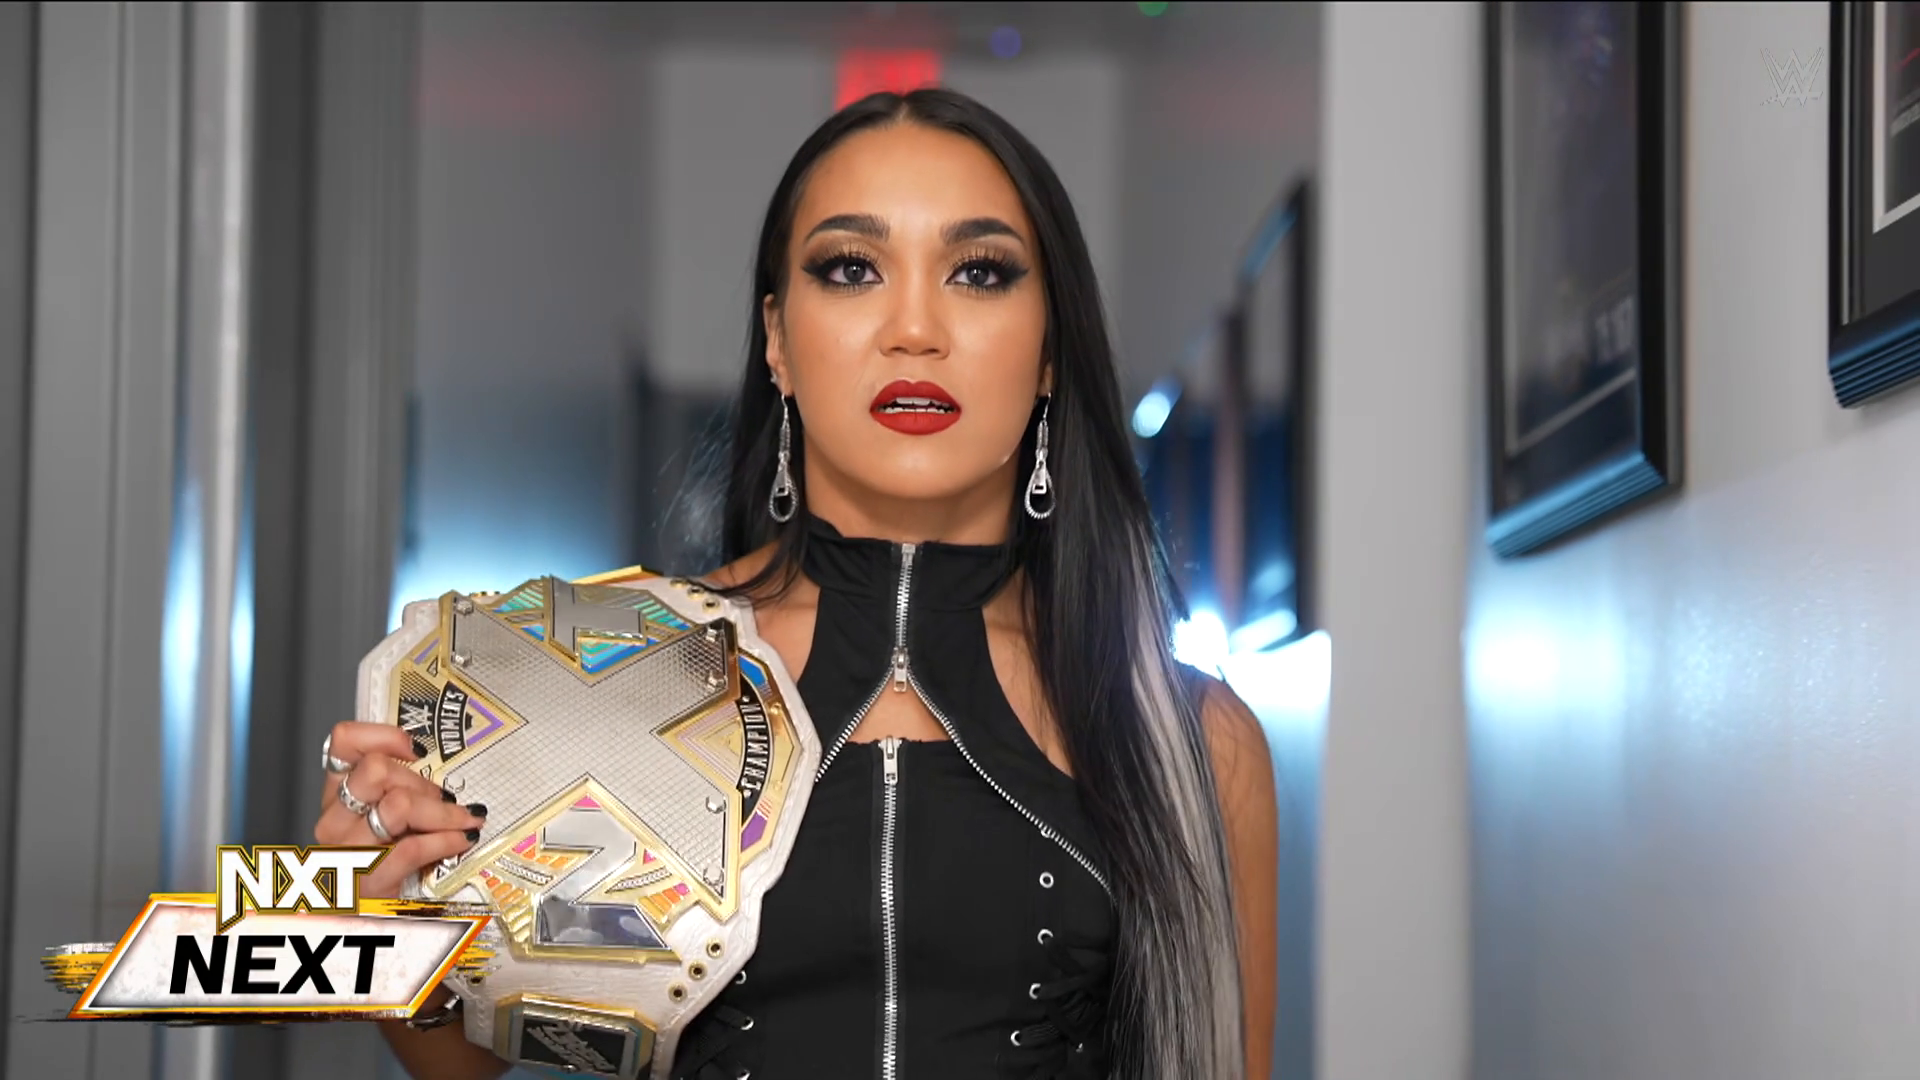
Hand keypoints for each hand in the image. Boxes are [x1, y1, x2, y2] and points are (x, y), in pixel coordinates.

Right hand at [312, 721, 486, 898]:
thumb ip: (397, 789)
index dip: (384, 736)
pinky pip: (412, 847)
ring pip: (398, 805)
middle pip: (375, 770)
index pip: (343, 741)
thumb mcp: (381, 821)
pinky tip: (462, 840)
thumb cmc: (379, 866)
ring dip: (441, 811)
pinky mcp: (367, 882)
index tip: (417, 751)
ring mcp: (345, 852)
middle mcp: (333, 820)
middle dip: (420, 781)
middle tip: (443, 799)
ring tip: (461, 820)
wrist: (362, 924)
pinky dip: (446, 840)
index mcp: (335, 796)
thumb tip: (437, 765)